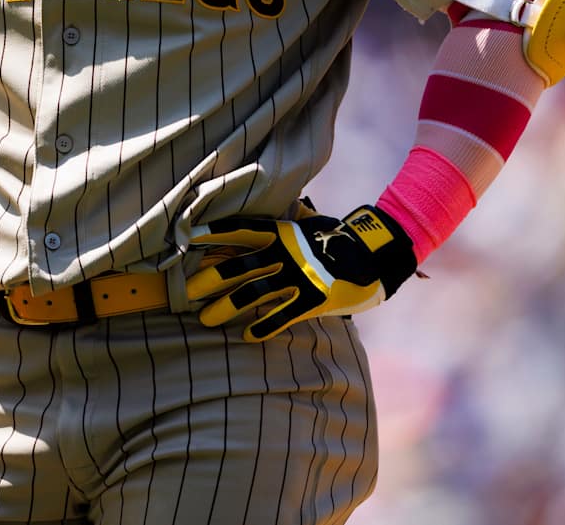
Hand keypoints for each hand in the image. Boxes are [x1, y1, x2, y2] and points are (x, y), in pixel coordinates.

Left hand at [184, 205, 416, 341]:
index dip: (215, 233)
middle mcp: (287, 253)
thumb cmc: (337, 242)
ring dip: (227, 306)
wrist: (376, 254)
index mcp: (283, 233)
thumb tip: (252, 236)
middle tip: (187, 293)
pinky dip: (264, 326)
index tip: (189, 238)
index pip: (242, 230)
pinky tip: (248, 336)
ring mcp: (300, 275)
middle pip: (240, 265)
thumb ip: (280, 235)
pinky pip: (283, 314)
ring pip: (254, 291)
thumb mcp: (307, 229)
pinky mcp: (314, 298)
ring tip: (207, 320)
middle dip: (211, 279)